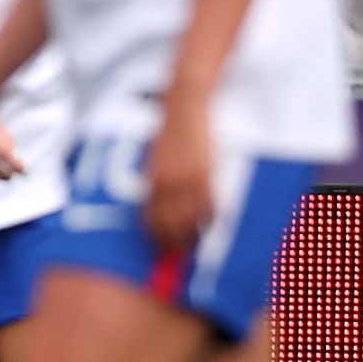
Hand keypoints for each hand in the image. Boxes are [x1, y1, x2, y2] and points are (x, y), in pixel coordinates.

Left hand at [140, 99, 215, 252]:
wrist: (183, 106)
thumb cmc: (169, 130)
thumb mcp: (154, 157)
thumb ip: (155, 181)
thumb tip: (158, 204)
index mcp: (151, 180)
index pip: (151, 219)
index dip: (156, 237)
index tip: (160, 248)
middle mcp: (167, 183)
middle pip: (170, 224)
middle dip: (173, 243)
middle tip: (178, 254)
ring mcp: (187, 179)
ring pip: (190, 219)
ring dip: (193, 236)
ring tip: (195, 246)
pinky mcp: (205, 173)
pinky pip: (209, 204)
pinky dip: (210, 218)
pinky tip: (211, 225)